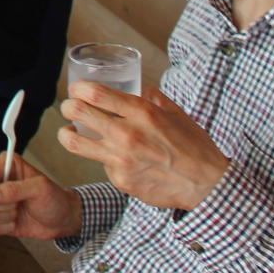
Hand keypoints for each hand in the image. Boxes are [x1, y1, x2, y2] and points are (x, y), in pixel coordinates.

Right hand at [0, 154, 82, 239]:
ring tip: (21, 212)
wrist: (64, 221)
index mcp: (8, 166)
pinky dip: (7, 228)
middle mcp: (0, 183)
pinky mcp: (0, 218)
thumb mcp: (39, 189)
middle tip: (19, 205)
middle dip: (2, 206)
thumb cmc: (55, 199)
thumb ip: (14, 190)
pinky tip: (18, 222)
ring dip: (6, 217)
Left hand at [59, 82, 229, 210]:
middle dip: (67, 106)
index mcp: (141, 113)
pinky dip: (105, 160)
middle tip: (69, 107)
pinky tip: (116, 159)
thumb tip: (140, 89)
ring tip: (69, 132)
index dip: (78, 88)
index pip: (94, 93)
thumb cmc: (194, 147)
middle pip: (76, 112)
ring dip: (67, 134)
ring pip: (74, 143)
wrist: (206, 185)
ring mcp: (120, 159)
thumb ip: (154, 99)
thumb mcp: (177, 114)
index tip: (76, 89)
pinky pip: (102, 165)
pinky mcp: (120, 180)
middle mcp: (126, 134)